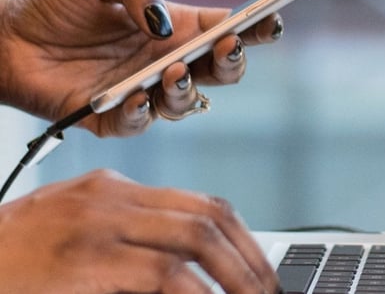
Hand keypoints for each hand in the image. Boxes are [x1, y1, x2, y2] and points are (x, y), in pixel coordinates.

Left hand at [0, 0, 283, 135]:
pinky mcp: (112, 117)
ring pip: (187, 102)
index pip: (226, 28)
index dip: (254, 27)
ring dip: (188, 90)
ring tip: (172, 71)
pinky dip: (144, 113)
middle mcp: (166, 60)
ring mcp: (143, 91)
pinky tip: (136, 95)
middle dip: (234, 61)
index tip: (271, 20)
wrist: (2, 35)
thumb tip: (165, 23)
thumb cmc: (54, 1)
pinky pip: (140, 124)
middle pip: (221, 70)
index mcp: (174, 26)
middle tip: (226, 46)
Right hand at [0, 169, 279, 293]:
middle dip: (248, 261)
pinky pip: (158, 278)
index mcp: (112, 191)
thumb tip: (184, 271)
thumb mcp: (72, 235)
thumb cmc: (8, 260)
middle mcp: (110, 200)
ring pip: (191, 245)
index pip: (198, 205)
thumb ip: (125, 238)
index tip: (259, 269)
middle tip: (268, 293)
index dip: (241, 239)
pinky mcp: (82, 263)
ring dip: (232, 280)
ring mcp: (95, 229)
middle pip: (205, 220)